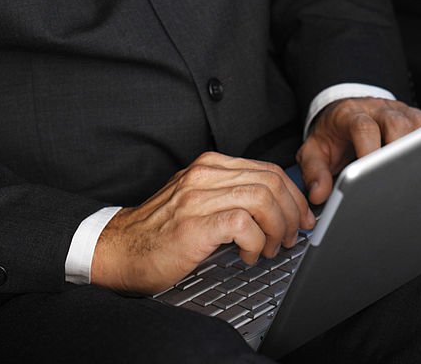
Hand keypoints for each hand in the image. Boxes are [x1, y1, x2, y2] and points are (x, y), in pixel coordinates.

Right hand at [90, 151, 314, 294]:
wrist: (118, 250)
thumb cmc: (160, 231)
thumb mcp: (198, 200)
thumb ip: (231, 194)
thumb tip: (276, 207)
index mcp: (210, 165)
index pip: (268, 169)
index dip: (293, 194)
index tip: (302, 215)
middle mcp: (205, 174)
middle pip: (271, 181)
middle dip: (292, 211)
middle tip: (292, 236)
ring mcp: (198, 197)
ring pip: (262, 199)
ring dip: (277, 228)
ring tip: (271, 248)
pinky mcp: (194, 224)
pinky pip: (243, 224)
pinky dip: (256, 242)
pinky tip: (249, 255)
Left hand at [296, 97, 420, 205]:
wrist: (344, 114)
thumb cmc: (332, 136)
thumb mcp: (314, 151)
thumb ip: (314, 171)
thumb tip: (319, 194)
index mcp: (351, 114)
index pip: (363, 126)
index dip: (369, 149)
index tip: (368, 175)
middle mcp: (378, 109)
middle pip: (396, 122)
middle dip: (399, 150)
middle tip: (396, 177)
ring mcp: (401, 111)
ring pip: (418, 124)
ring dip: (418, 149)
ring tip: (414, 176)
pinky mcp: (417, 118)